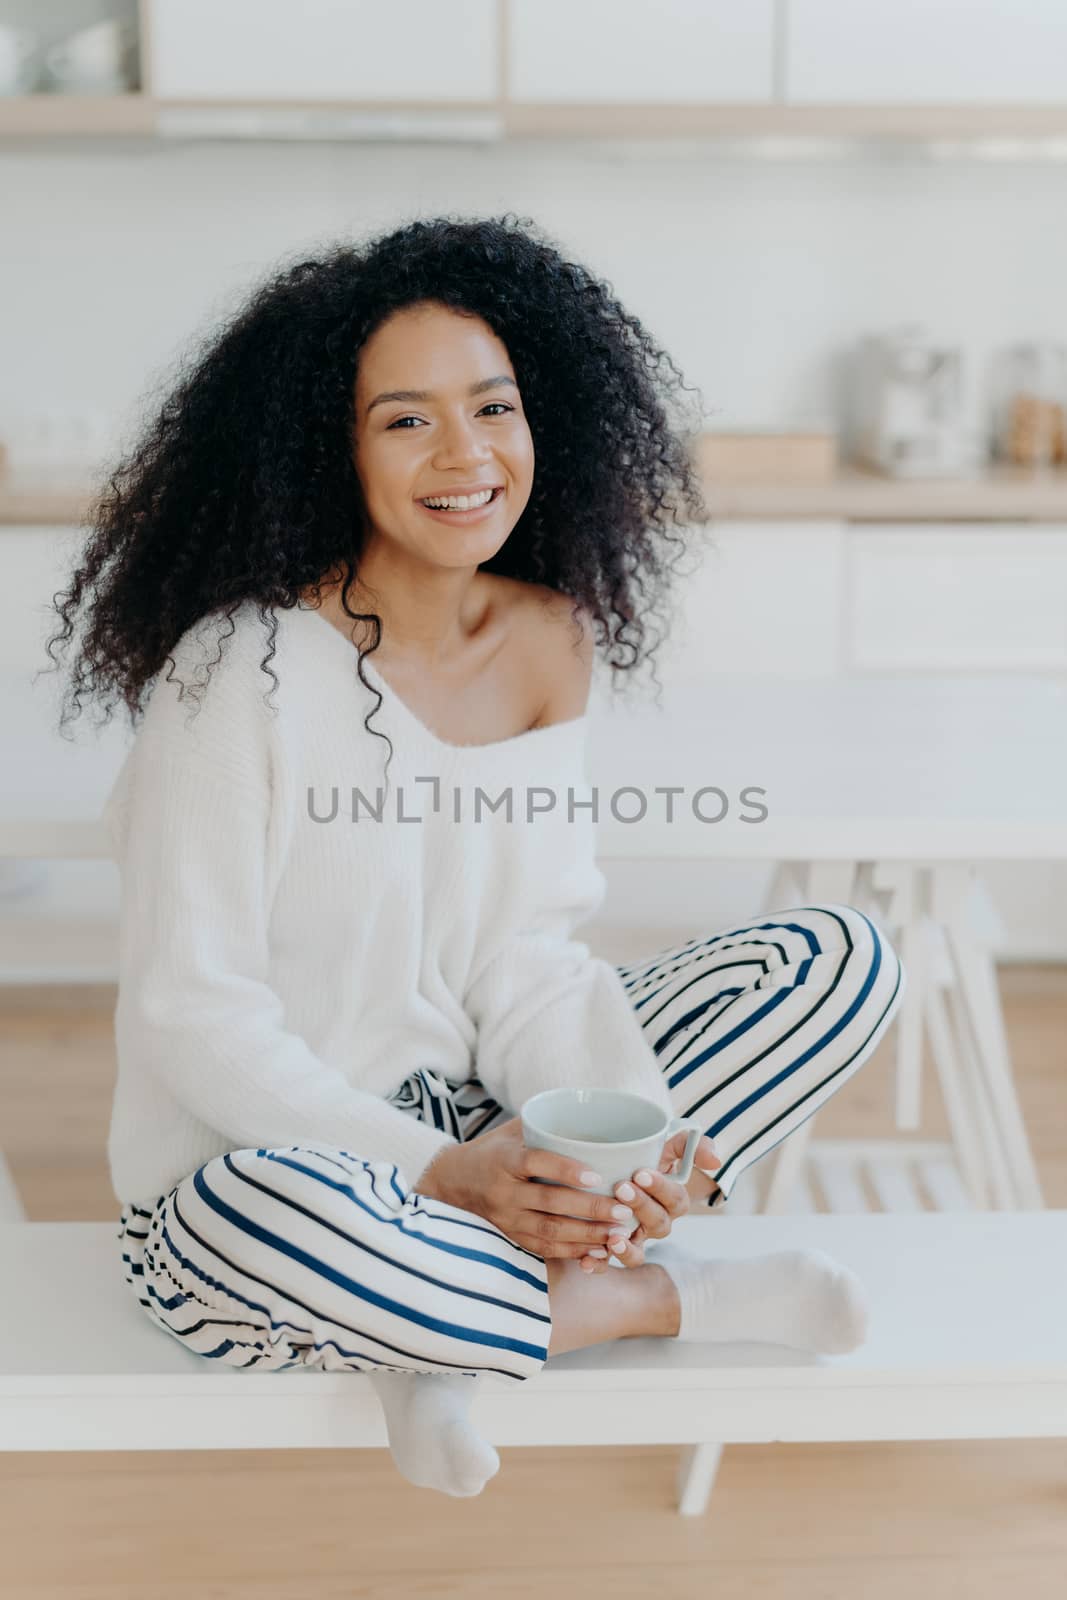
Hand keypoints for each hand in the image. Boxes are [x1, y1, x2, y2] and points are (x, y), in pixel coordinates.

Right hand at [413, 1116, 643, 1263]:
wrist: (453, 1181)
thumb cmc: (493, 1150)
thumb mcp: (512, 1130)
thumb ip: (545, 1123)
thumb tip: (590, 1106)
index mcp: (504, 1159)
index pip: (535, 1163)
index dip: (566, 1170)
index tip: (597, 1176)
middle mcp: (503, 1191)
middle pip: (549, 1202)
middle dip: (589, 1209)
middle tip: (623, 1209)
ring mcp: (506, 1218)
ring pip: (550, 1231)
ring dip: (587, 1234)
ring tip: (619, 1233)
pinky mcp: (512, 1236)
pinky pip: (544, 1249)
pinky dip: (573, 1251)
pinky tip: (599, 1249)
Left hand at [588, 1131, 721, 1272]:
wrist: (617, 1166)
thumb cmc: (648, 1154)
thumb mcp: (670, 1143)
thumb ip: (692, 1145)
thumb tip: (715, 1161)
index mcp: (673, 1200)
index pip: (675, 1198)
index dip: (660, 1188)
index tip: (642, 1173)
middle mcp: (657, 1223)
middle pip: (658, 1224)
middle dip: (641, 1207)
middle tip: (622, 1188)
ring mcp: (635, 1238)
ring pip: (638, 1253)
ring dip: (627, 1248)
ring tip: (613, 1239)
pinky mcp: (611, 1247)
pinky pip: (608, 1263)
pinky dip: (598, 1264)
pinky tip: (585, 1261)